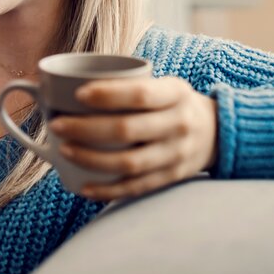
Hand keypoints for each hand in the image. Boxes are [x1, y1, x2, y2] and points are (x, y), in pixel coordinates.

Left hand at [49, 75, 216, 200]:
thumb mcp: (162, 84)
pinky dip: (107, 190)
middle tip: (56, 124)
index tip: (77, 94)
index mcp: (175, 93)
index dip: (108, 95)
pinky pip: (136, 187)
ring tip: (64, 150)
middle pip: (127, 130)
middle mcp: (178, 124)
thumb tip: (64, 82)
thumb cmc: (172, 102)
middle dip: (85, 128)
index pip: (140, 94)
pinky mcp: (171, 177)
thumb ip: (126, 83)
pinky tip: (83, 187)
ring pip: (129, 162)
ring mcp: (176, 154)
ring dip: (91, 158)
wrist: (216, 132)